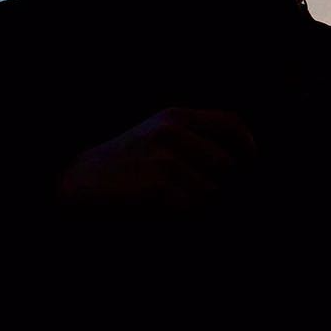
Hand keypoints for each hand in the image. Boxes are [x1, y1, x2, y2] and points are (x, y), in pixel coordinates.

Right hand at [56, 108, 255, 215]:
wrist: (78, 181)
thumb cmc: (127, 161)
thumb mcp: (158, 134)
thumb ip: (197, 138)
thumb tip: (243, 162)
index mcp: (176, 116)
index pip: (230, 122)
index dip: (248, 144)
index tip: (252, 162)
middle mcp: (173, 132)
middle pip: (227, 165)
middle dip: (217, 183)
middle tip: (189, 190)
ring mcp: (165, 157)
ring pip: (212, 191)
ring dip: (198, 202)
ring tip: (168, 197)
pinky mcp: (158, 184)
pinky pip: (192, 208)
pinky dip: (182, 213)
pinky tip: (159, 206)